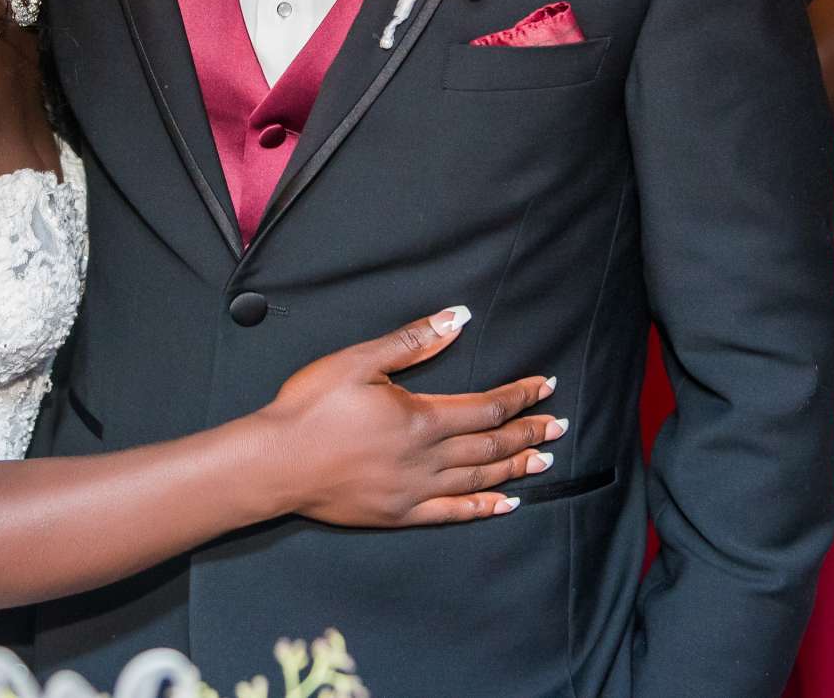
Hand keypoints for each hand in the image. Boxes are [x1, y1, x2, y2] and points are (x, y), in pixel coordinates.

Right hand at [256, 306, 562, 526]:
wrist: (274, 462)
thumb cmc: (311, 406)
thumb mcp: (359, 360)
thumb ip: (413, 341)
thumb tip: (458, 317)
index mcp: (421, 418)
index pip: (486, 406)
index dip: (520, 396)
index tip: (546, 386)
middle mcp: (427, 458)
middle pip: (491, 445)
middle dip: (528, 431)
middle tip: (559, 425)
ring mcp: (415, 491)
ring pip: (479, 480)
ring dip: (514, 468)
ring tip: (543, 459)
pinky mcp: (399, 514)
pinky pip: (452, 513)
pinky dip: (482, 508)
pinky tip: (504, 504)